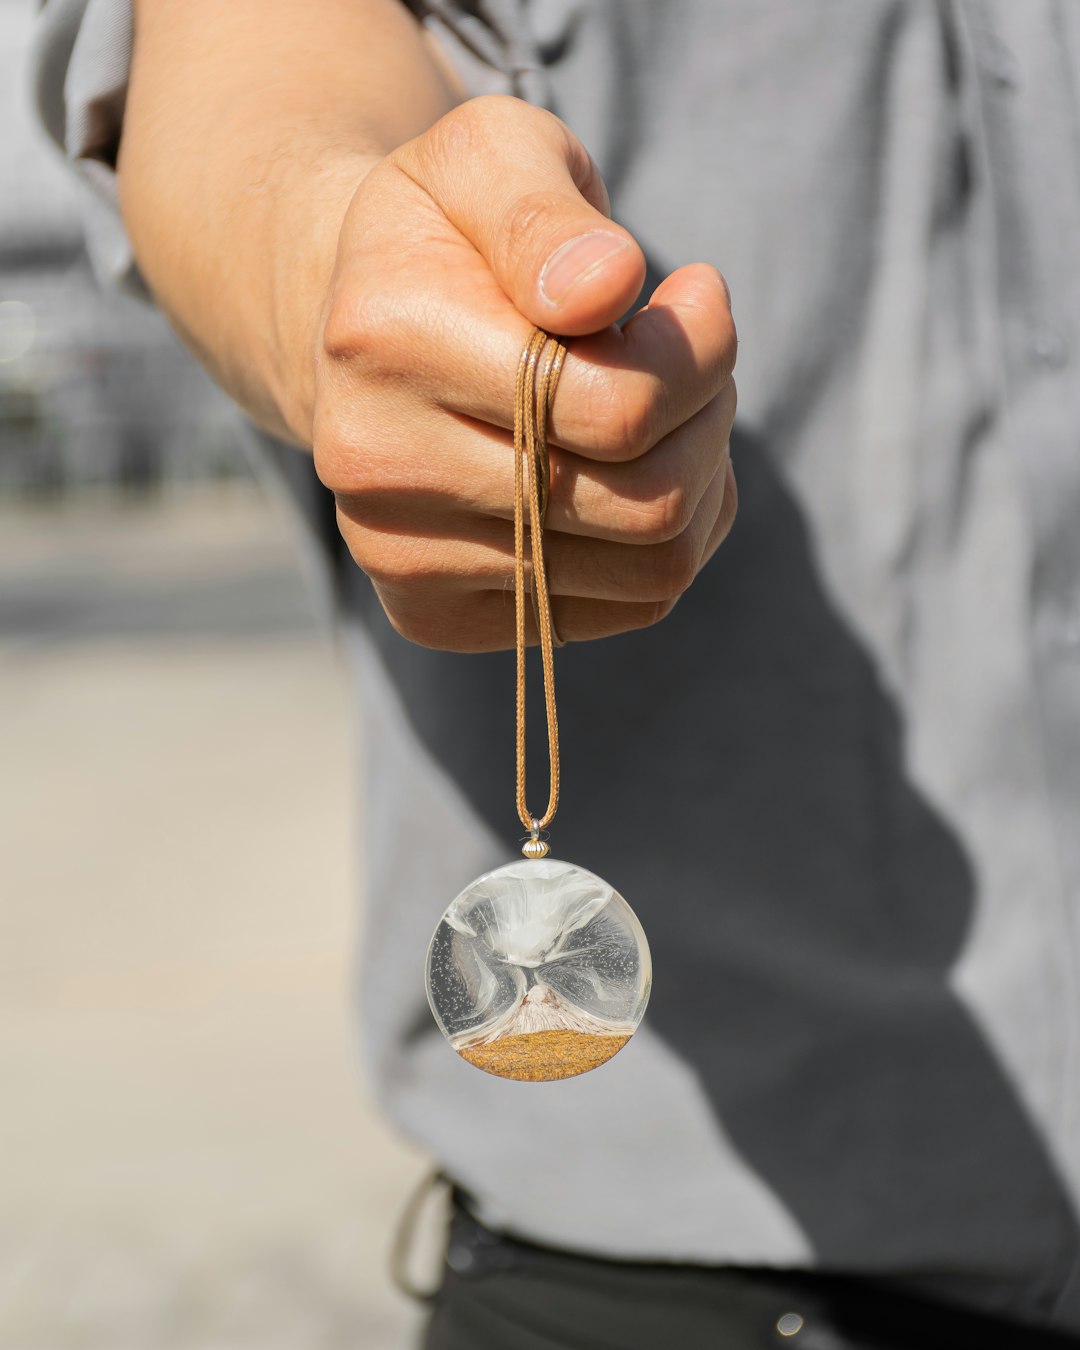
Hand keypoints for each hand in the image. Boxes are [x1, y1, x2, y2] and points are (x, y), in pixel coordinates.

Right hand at [312, 95, 736, 650]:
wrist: (360, 332)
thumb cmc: (451, 235)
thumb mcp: (494, 157)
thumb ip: (545, 213)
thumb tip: (603, 288)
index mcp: (384, 339)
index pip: (616, 408)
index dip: (700, 354)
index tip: (697, 297)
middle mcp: (375, 467)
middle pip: (644, 505)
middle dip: (705, 421)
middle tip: (688, 360)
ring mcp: (399, 558)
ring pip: (651, 569)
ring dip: (698, 482)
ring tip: (660, 412)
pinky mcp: (433, 615)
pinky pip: (626, 607)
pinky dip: (667, 540)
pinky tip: (627, 475)